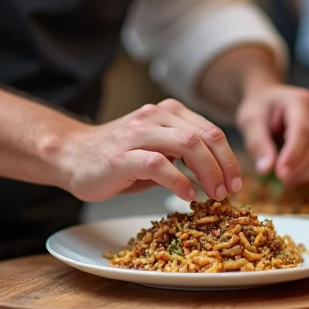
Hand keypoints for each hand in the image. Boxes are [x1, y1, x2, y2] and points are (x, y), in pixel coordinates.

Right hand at [55, 99, 242, 202]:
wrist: (71, 156)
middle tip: (229, 192)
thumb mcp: (156, 150)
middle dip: (224, 166)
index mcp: (168, 112)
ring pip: (188, 144)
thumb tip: (218, 175)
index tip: (237, 183)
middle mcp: (155, 116)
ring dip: (207, 173)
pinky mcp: (123, 155)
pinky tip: (187, 196)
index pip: (211, 131)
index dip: (229, 158)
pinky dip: (179, 182)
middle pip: (205, 136)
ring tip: (213, 195)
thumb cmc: (117, 158)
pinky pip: (160, 164)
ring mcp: (138, 134)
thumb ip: (184, 155)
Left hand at [235, 83, 308, 185]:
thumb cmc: (258, 110)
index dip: (294, 155)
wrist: (267, 103)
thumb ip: (257, 143)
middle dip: (298, 167)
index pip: (302, 131)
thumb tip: (265, 169)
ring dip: (305, 172)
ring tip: (284, 180)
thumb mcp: (250, 121)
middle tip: (279, 181)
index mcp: (300, 100)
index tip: (281, 174)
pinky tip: (292, 175)